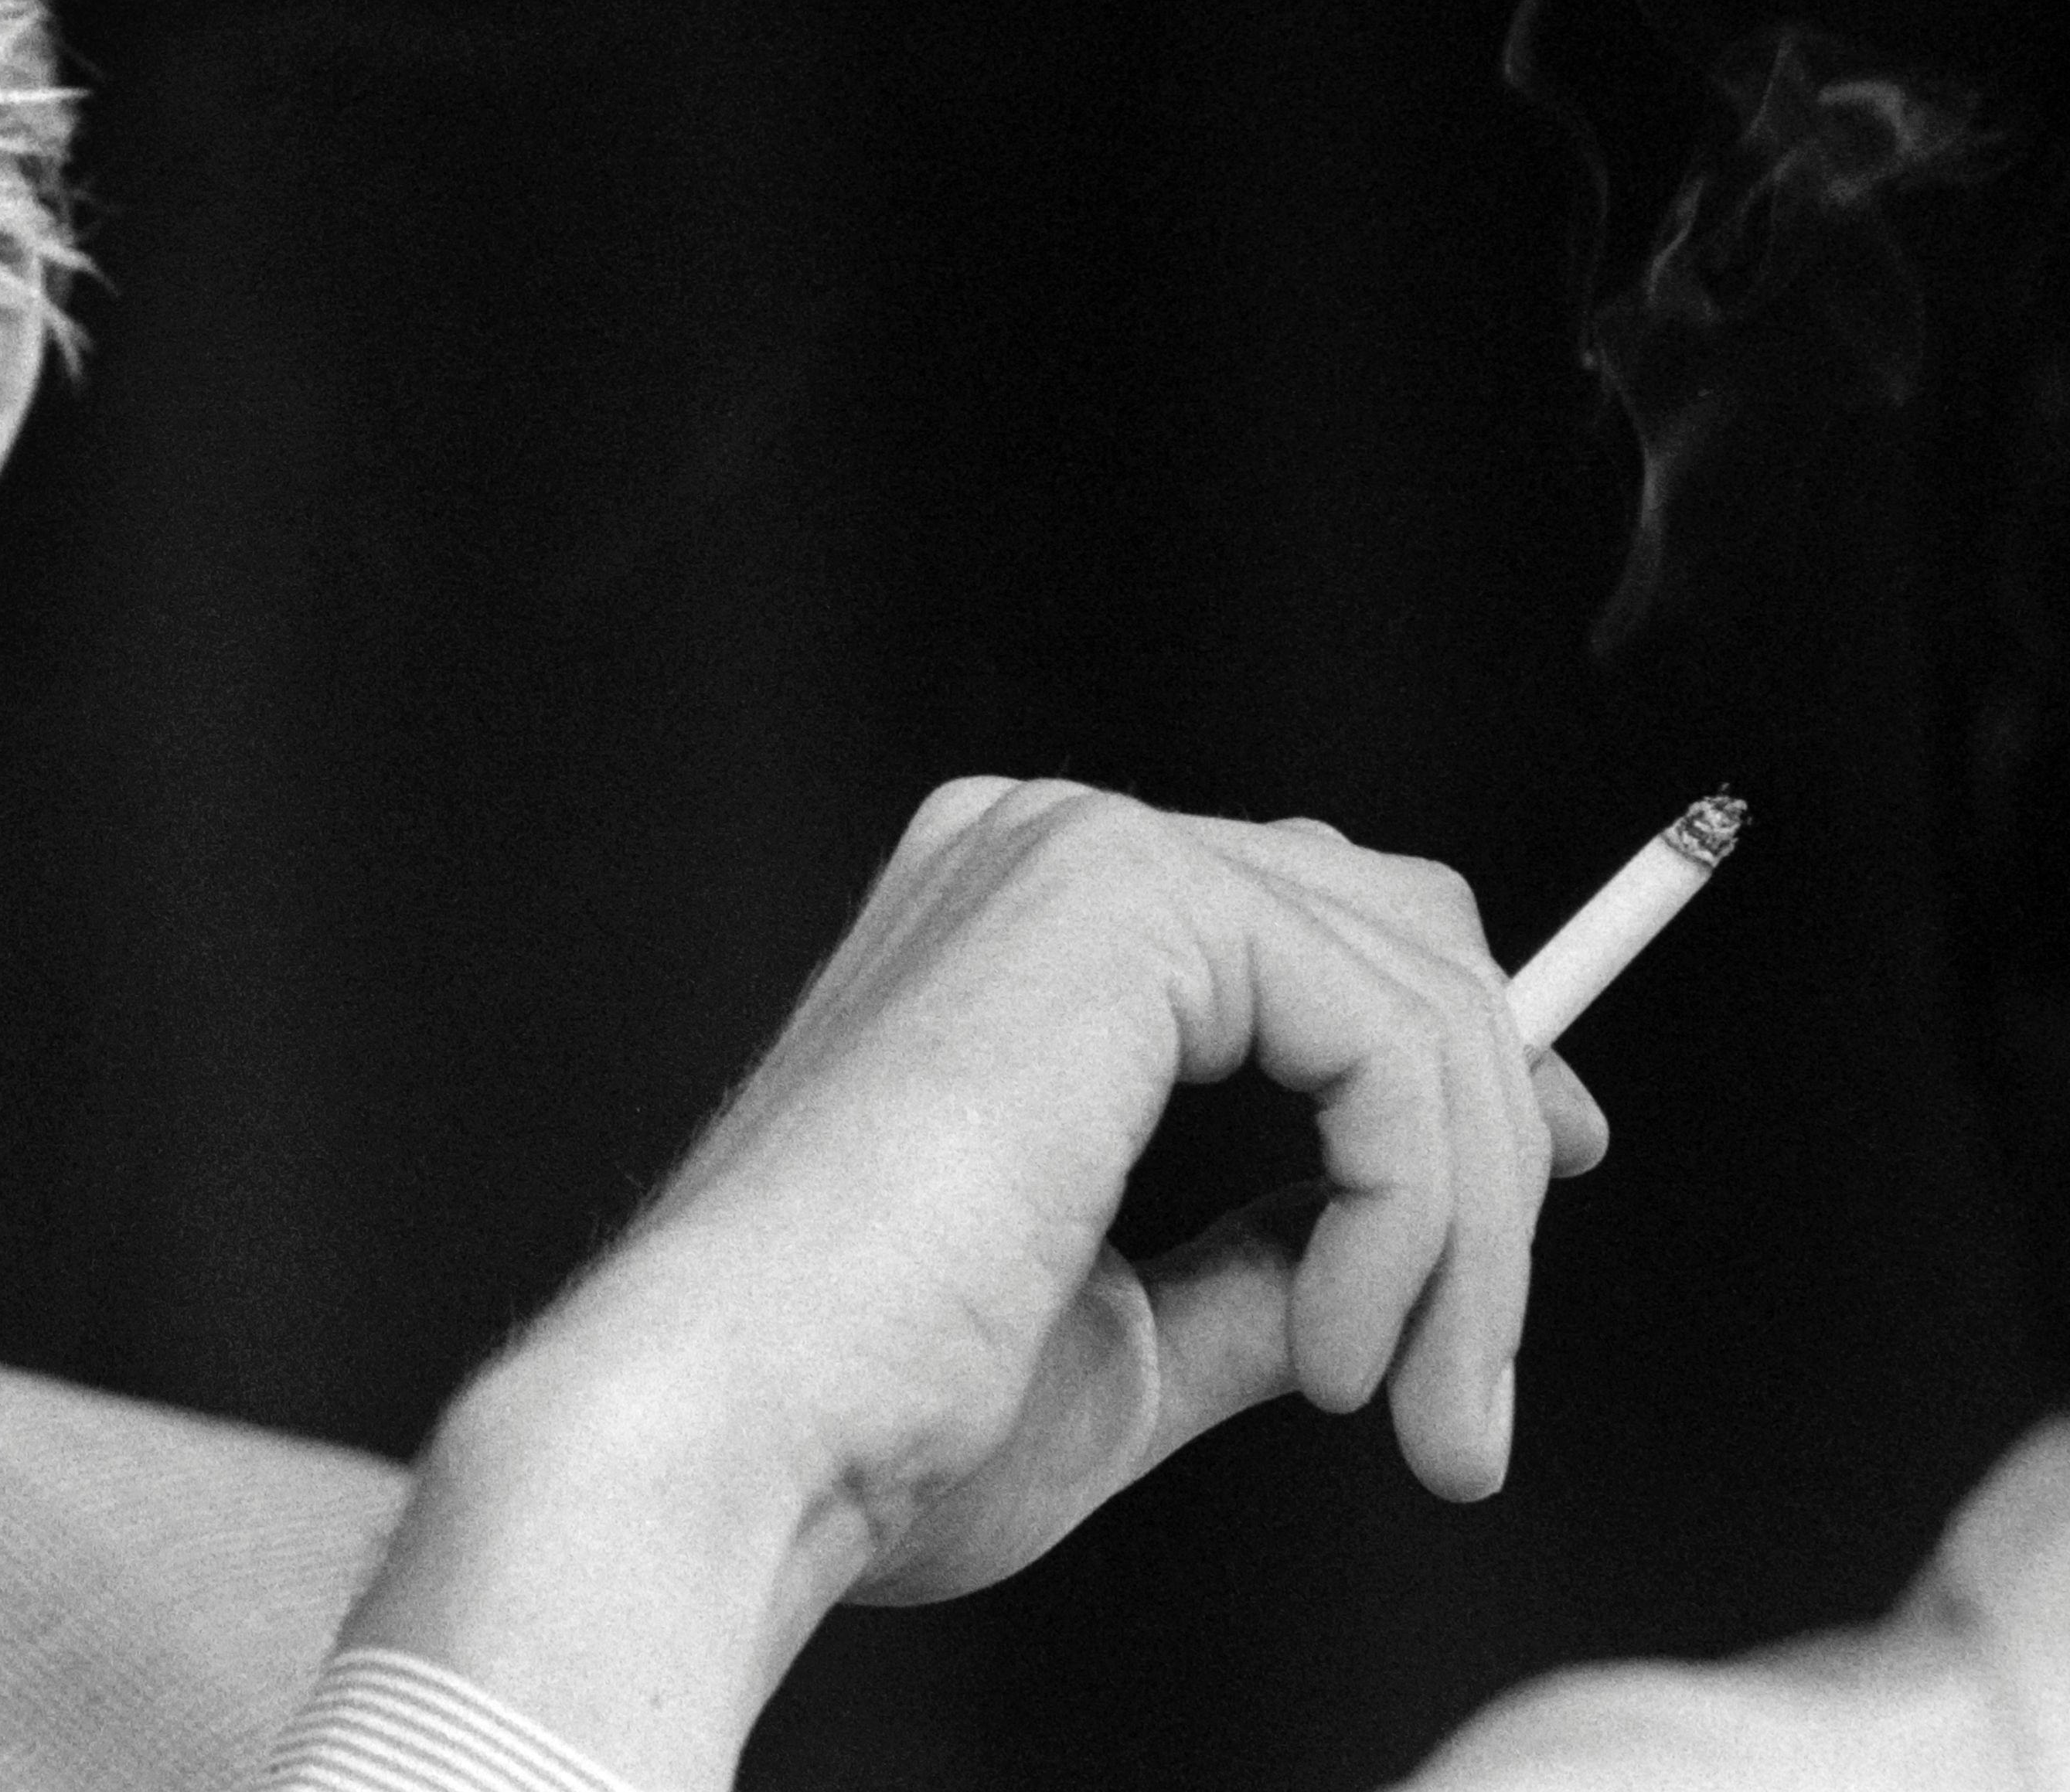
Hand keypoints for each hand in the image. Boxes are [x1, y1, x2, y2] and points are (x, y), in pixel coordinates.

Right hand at [344, 779, 1607, 1788]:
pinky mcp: (1128, 903)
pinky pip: (1393, 1043)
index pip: (1317, 924)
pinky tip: (1338, 1350)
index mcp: (1008, 922)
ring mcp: (1077, 854)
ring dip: (1468, 1239)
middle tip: (1475, 1388)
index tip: (1532, 1219)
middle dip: (1490, 1164)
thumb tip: (1391, 1252)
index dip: (1466, 1065)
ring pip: (1422, 1003)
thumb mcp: (1127, 1332)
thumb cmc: (874, 1409)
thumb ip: (1256, 1260)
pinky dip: (1421, 1221)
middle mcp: (1039, 846)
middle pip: (1400, 939)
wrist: (741, 1426)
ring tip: (1419, 1409)